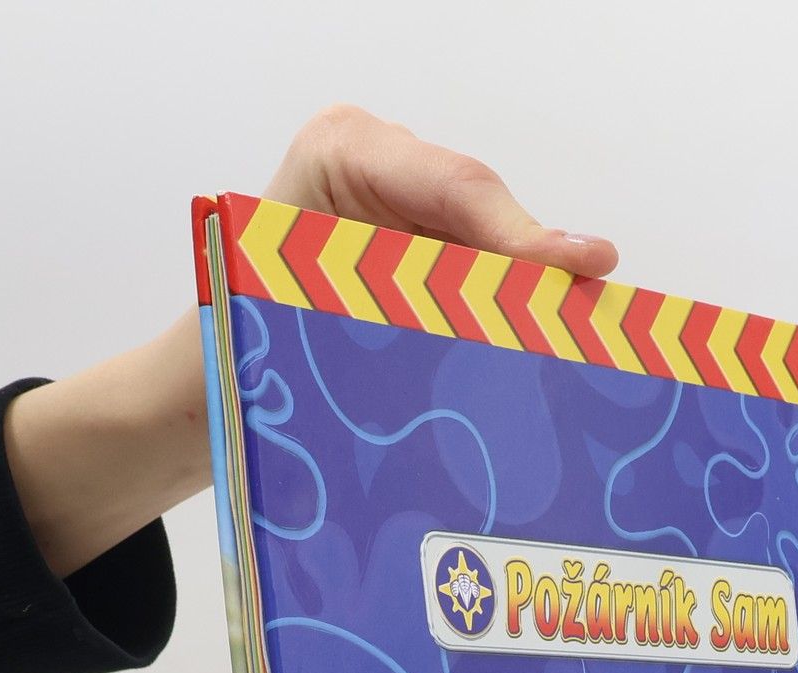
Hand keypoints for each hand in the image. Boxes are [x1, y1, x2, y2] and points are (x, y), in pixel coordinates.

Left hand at [5, 106, 617, 577]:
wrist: (201, 394)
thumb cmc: (233, 356)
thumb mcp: (308, 326)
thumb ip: (405, 314)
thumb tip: (487, 329)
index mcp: (340, 153)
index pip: (453, 186)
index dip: (521, 233)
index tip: (577, 269)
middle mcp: (381, 167)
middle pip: (485, 214)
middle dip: (538, 268)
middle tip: (596, 312)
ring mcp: (405, 210)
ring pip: (492, 253)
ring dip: (532, 303)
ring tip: (587, 344)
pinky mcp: (424, 260)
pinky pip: (483, 286)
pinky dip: (513, 325)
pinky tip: (554, 358)